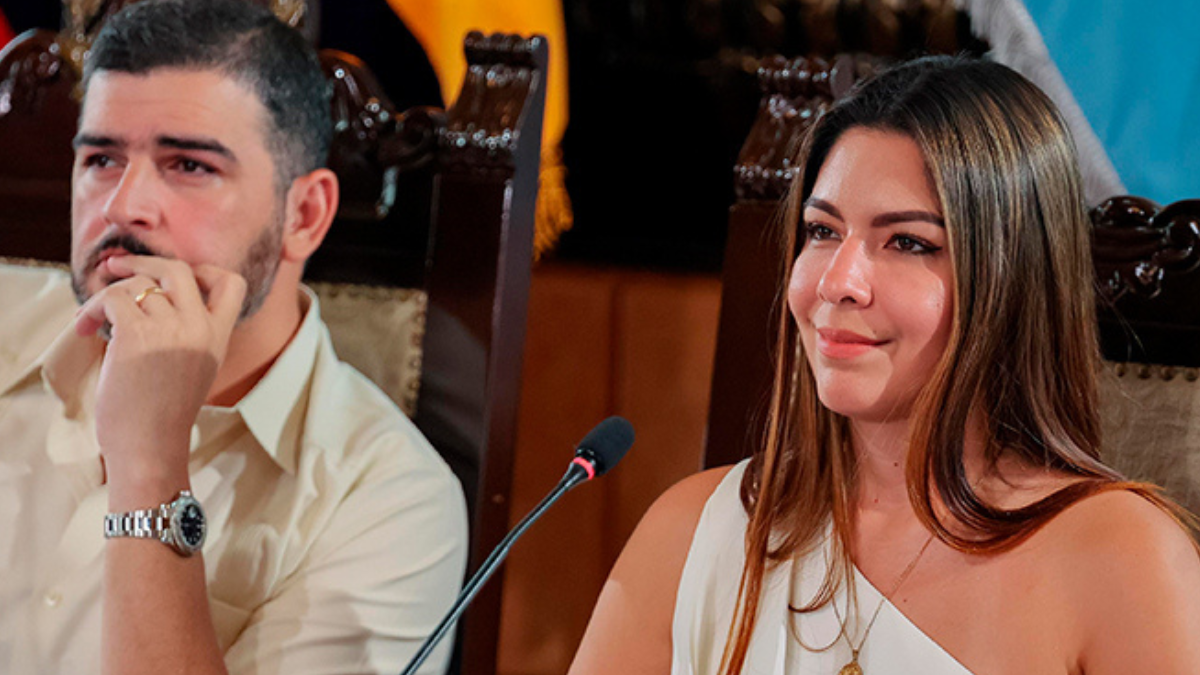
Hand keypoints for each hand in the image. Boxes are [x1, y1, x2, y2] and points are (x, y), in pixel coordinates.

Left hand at [75, 255, 245, 494]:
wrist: (150, 446)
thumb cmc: (163, 416)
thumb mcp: (195, 370)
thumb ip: (189, 336)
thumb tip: (153, 301)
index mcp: (218, 337)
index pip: (232, 284)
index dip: (205, 271)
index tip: (178, 279)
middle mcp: (199, 328)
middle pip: (178, 270)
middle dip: (144, 262)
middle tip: (118, 267)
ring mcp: (170, 329)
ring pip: (137, 285)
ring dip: (107, 295)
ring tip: (91, 315)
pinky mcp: (137, 333)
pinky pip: (111, 299)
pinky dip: (91, 309)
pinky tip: (84, 328)